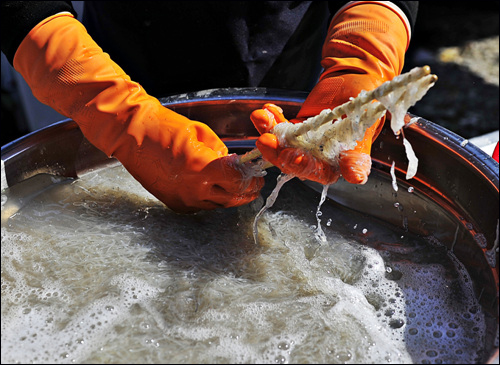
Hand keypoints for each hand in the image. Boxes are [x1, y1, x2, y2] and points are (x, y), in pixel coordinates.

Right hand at [13, 14, 263, 212]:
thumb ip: (222, 154)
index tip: (258, 175)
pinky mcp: (174, 203)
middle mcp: (194, 190)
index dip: (252, 179)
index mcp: (202, 170)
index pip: (239, 182)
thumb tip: (234, 166)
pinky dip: (210, 198)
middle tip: (254, 184)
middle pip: (232, 200)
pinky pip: (201, 205)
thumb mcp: (203, 135)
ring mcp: (183, 200)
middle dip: (246, 191)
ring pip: (217, 206)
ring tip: (235, 185)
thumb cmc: (167, 128)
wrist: (132, 134)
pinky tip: (213, 187)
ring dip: (229, 196)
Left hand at [252, 3, 409, 184]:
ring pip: (281, 146)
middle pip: (294, 162)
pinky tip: (266, 110)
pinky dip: (271, 120)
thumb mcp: (365, 124)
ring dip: (270, 132)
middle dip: (278, 151)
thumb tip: (356, 177)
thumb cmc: (365, 103)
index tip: (296, 157)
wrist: (355, 80)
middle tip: (266, 139)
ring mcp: (304, 145)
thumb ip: (358, 151)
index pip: (320, 172)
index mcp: (340, 163)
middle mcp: (320, 159)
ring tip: (261, 117)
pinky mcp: (294, 131)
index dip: (306, 167)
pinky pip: (279, 129)